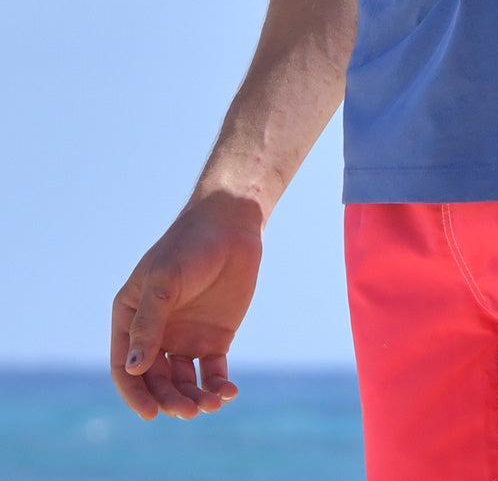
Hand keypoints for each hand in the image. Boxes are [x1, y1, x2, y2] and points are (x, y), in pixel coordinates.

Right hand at [110, 191, 263, 419]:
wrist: (232, 225)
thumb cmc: (190, 245)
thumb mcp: (164, 282)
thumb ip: (148, 324)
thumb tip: (133, 368)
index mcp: (131, 317)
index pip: (125, 366)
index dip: (135, 393)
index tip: (150, 413)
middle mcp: (155, 333)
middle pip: (155, 381)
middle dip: (168, 400)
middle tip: (187, 410)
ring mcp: (185, 337)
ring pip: (183, 382)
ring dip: (193, 398)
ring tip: (210, 404)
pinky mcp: (215, 337)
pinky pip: (212, 372)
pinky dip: (217, 386)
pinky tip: (228, 392)